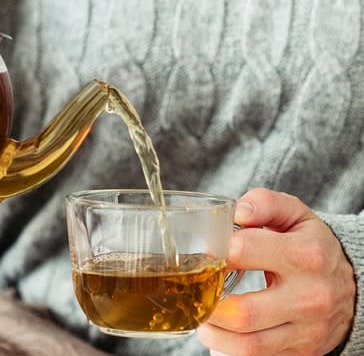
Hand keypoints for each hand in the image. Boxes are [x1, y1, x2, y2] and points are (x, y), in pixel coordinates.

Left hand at [197, 188, 354, 354]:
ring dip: (213, 332)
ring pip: (247, 344)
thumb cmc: (309, 247)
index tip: (204, 254)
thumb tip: (238, 212)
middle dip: (209, 304)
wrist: (349, 287)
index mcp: (306, 254)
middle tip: (196, 292)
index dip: (214, 252)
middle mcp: (310, 295)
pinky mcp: (301, 351)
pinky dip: (229, 348)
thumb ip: (265, 204)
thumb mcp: (294, 216)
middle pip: (243, 311)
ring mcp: (307, 329)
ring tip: (202, 316)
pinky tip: (219, 333)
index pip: (244, 251)